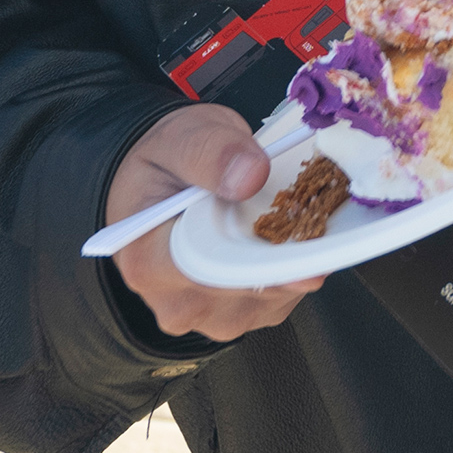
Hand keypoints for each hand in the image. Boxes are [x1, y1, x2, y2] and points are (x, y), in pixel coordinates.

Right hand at [106, 106, 323, 341]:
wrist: (162, 184)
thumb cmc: (166, 163)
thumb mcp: (181, 136)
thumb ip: (211, 151)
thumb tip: (251, 174)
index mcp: (148, 260)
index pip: (212, 271)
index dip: (261, 257)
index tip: (303, 234)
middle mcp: (176, 302)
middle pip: (250, 287)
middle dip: (285, 247)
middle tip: (304, 203)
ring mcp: (208, 316)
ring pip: (273, 296)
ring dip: (292, 257)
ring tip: (287, 214)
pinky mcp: (239, 316)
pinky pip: (280, 299)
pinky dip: (292, 267)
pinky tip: (285, 236)